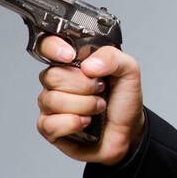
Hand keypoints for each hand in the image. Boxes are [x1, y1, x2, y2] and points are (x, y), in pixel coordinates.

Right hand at [36, 34, 144, 165]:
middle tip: (101, 90)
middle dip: (84, 86)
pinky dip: (73, 124)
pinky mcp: (49, 128)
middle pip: (52, 76)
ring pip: (53, 100)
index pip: (47, 46)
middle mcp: (58, 82)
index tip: (71, 56)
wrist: (129, 132)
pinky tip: (85, 122)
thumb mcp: (129, 71)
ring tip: (98, 107)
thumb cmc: (123, 101)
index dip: (53, 48)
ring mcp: (51, 105)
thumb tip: (88, 65)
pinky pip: (49, 124)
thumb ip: (112, 57)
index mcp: (73, 63)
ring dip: (83, 106)